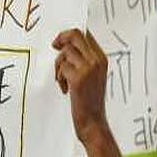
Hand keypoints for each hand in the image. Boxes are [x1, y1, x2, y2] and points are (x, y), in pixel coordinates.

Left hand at [54, 29, 109, 143]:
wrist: (93, 121)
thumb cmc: (89, 100)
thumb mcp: (92, 76)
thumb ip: (84, 60)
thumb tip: (66, 44)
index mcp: (101, 58)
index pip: (85, 34)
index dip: (69, 35)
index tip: (60, 42)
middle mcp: (97, 60)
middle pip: (75, 35)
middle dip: (61, 38)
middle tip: (54, 46)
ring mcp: (89, 68)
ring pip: (65, 52)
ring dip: (59, 66)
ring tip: (63, 80)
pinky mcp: (78, 78)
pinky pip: (62, 68)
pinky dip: (60, 78)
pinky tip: (66, 89)